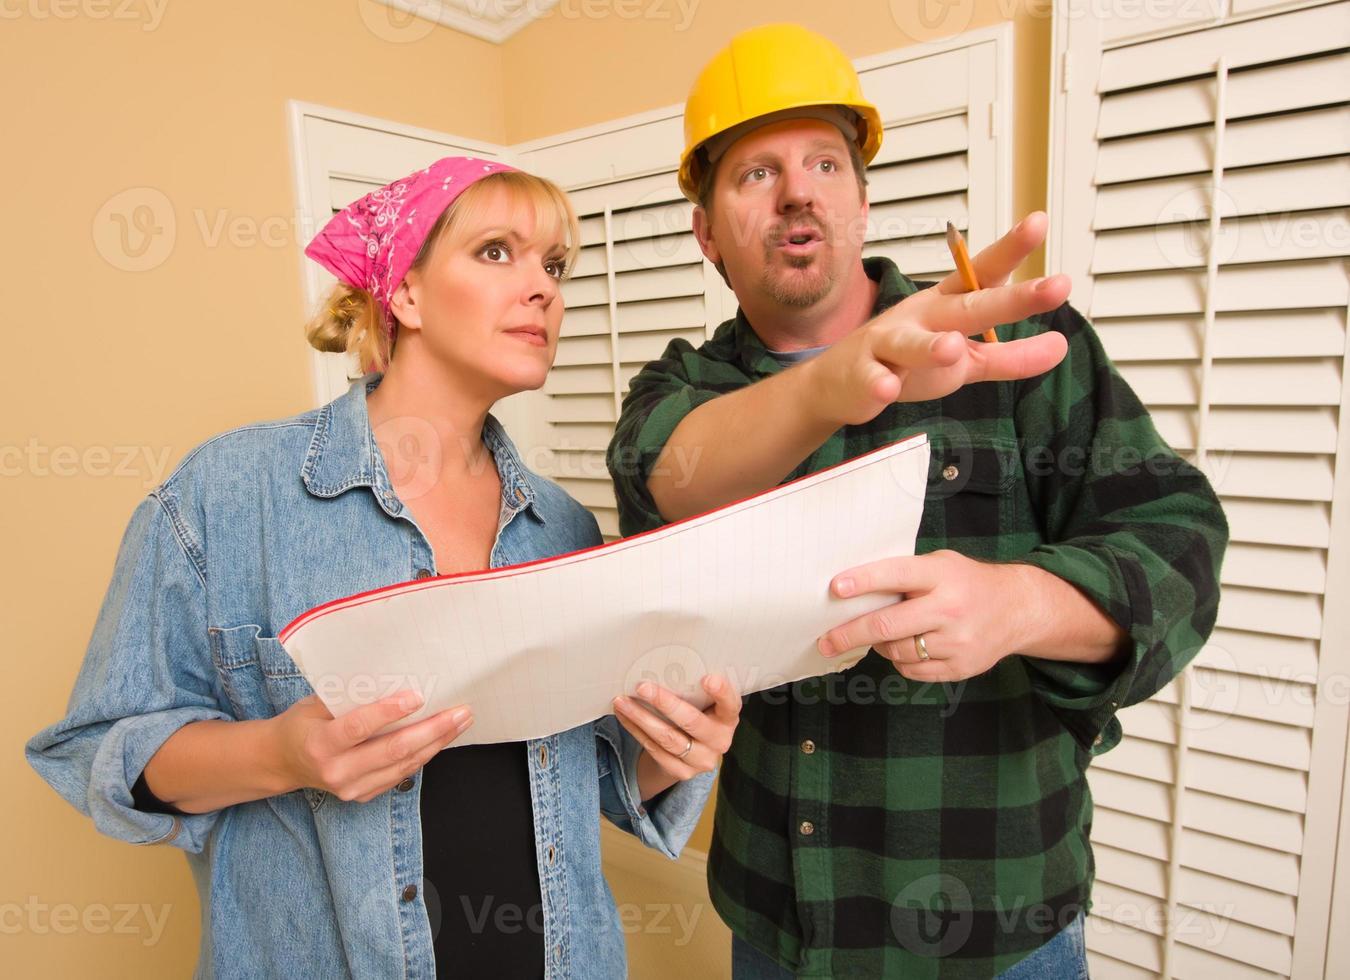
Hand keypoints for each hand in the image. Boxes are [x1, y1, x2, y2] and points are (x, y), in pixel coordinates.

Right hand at [272, 692, 472, 802]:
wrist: (283, 763)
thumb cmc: (303, 724)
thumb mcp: (315, 704)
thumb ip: (348, 696)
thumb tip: (393, 676)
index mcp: (320, 744)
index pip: (359, 727)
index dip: (389, 712)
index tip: (417, 696)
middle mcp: (336, 771)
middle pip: (392, 750)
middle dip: (432, 730)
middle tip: (460, 712)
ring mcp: (351, 788)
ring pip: (403, 765)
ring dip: (436, 743)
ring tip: (459, 722)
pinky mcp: (362, 796)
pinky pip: (400, 775)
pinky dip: (423, 755)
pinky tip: (440, 739)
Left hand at [613, 676, 741, 793]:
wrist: (692, 754)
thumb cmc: (698, 715)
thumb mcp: (704, 703)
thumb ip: (694, 690)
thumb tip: (661, 665)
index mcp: (728, 718)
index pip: (730, 704)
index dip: (721, 692)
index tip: (707, 678)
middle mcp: (720, 741)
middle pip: (692, 721)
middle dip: (665, 703)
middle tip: (642, 687)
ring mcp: (701, 760)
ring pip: (667, 738)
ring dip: (641, 717)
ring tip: (622, 701)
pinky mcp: (681, 772)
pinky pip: (654, 749)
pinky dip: (635, 730)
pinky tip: (624, 716)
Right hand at [802, 212, 1070, 425]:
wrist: (841, 383)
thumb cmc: (907, 362)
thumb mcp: (966, 361)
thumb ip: (1009, 356)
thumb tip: (1061, 347)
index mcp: (946, 304)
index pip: (982, 274)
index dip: (1010, 250)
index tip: (1039, 222)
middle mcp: (920, 316)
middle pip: (967, 305)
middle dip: (1010, 298)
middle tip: (1055, 287)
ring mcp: (889, 344)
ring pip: (911, 343)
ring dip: (930, 345)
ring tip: (952, 347)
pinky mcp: (865, 375)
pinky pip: (873, 380)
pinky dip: (879, 384)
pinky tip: (886, 388)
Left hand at [817, 550, 1037, 682]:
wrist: (1018, 608)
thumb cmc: (967, 582)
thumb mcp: (941, 564)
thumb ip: (906, 575)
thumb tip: (854, 592)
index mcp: (941, 576)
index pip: (895, 575)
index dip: (863, 581)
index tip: (835, 588)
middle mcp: (949, 609)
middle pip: (886, 626)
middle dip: (849, 634)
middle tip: (826, 640)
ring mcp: (957, 642)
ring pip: (896, 652)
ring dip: (881, 645)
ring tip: (885, 634)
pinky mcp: (961, 667)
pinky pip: (912, 670)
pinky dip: (902, 661)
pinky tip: (910, 647)